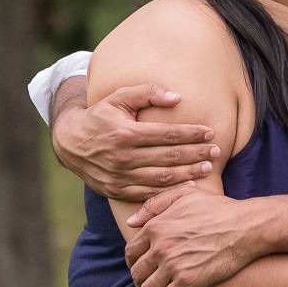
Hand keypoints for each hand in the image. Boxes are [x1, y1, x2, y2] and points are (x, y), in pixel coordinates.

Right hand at [52, 81, 219, 200]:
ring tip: (208, 168)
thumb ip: (148, 92)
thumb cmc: (100, 115)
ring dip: (188, 174)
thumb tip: (177, 97)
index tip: (210, 132)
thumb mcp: (119, 96)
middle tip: (217, 151)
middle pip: (169, 157)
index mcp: (125, 133)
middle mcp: (123, 157)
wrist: (70, 142)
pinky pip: (148, 194)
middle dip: (196, 154)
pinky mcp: (116, 190)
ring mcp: (119, 177)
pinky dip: (170, 192)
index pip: (166, 134)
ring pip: (162, 178)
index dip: (191, 133)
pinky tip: (188, 187)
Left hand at [125, 186, 260, 286]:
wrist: (245, 226)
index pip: (132, 251)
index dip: (133, 262)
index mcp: (156, 226)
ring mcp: (173, 265)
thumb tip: (130, 222)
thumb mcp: (185, 195)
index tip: (140, 268)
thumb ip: (155, 205)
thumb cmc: (218, 209)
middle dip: (139, 282)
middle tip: (146, 286)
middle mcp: (160, 246)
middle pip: (137, 273)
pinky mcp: (187, 282)